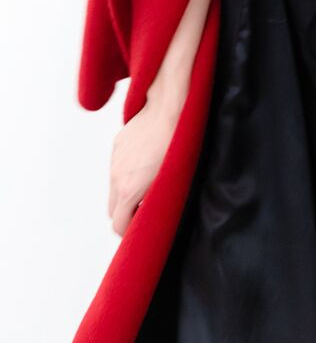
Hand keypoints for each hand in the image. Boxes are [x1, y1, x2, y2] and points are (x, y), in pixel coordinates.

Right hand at [108, 96, 181, 237]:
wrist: (169, 110)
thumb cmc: (176, 146)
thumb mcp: (170, 181)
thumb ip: (154, 203)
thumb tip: (151, 215)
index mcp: (129, 190)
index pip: (118, 225)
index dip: (129, 232)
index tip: (140, 230)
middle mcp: (116, 177)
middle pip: (112, 210)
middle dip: (125, 214)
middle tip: (144, 210)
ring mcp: (115, 160)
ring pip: (114, 187)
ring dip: (126, 192)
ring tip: (147, 184)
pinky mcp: (117, 145)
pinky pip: (117, 167)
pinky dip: (126, 172)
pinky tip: (145, 163)